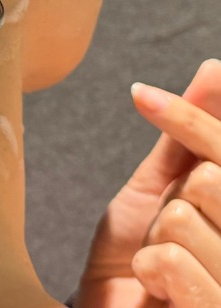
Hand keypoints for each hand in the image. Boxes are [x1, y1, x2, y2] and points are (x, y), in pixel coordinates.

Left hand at [76, 59, 220, 307]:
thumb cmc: (140, 249)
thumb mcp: (160, 186)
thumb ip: (190, 137)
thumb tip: (215, 68)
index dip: (190, 118)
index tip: (139, 94)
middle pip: (210, 180)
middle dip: (171, 200)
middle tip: (168, 233)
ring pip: (183, 219)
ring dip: (155, 240)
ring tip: (164, 269)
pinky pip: (174, 261)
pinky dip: (151, 270)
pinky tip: (160, 293)